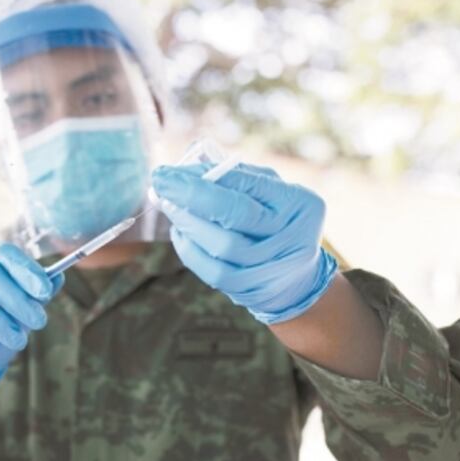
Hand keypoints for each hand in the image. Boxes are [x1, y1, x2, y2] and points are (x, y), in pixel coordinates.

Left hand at [151, 163, 336, 324]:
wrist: (296, 278)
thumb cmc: (274, 220)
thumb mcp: (268, 193)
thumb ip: (234, 176)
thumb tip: (184, 169)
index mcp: (298, 202)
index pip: (246, 184)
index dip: (203, 177)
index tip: (169, 171)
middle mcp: (291, 235)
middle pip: (235, 214)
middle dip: (191, 197)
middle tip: (161, 184)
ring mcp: (274, 267)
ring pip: (220, 246)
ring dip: (187, 222)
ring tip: (169, 206)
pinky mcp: (254, 291)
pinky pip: (213, 272)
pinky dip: (190, 250)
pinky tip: (180, 232)